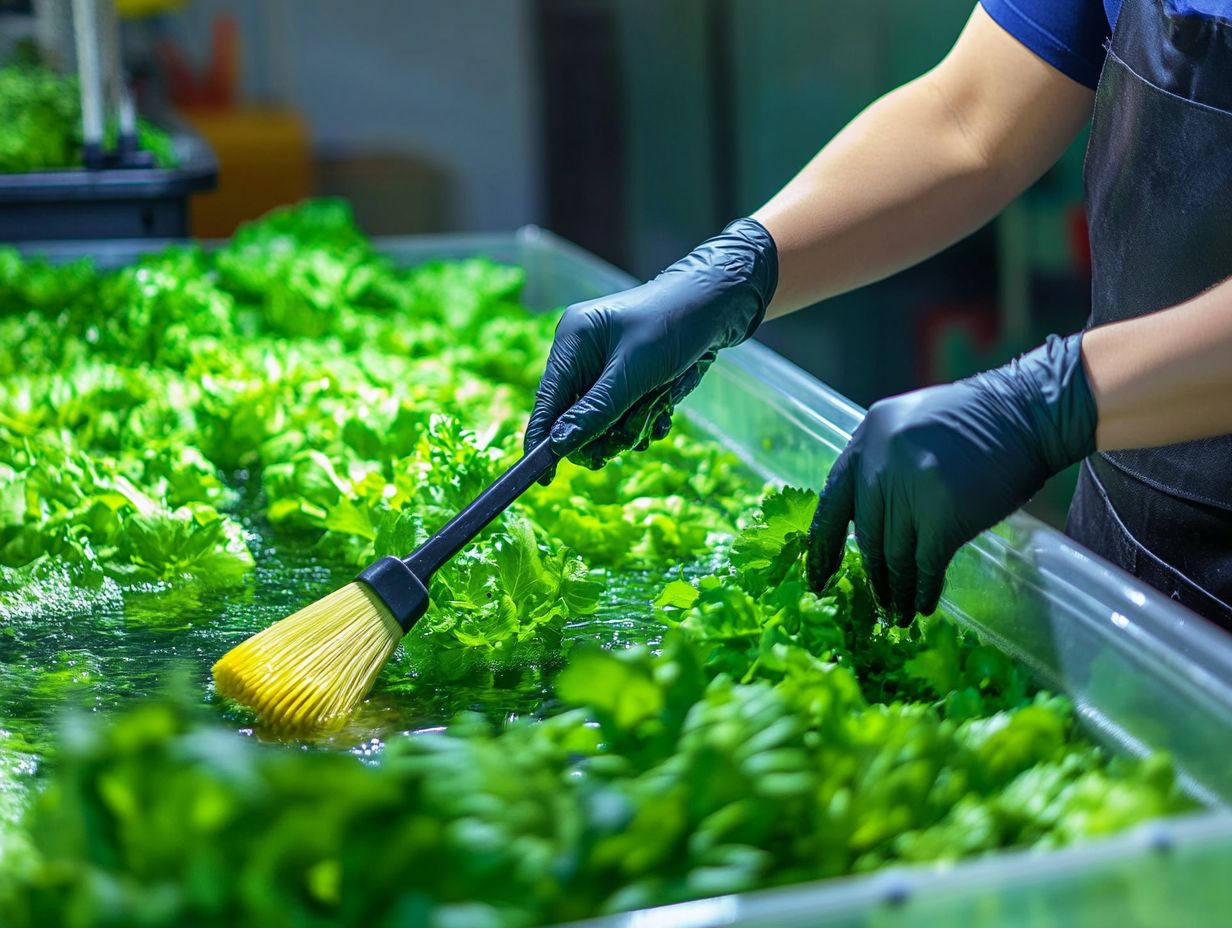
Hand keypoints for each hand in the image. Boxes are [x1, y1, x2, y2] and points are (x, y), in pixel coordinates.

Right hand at [525, 218, 776, 475]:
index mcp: (573, 340)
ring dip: (627, 428)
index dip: (542, 439)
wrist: (719, 304)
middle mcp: (584, 353)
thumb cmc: (673, 328)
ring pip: (602, 419)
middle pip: (574, 415)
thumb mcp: (633, 374)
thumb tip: (558, 447)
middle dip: (600, 434)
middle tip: (621, 445)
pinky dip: (642, 420)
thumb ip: (595, 412)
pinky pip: (624, 412)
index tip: (542, 479)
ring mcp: (607, 365)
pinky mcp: (630, 376)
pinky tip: (661, 414)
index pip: (547, 399)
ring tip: (652, 418)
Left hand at [806, 334, 1096, 621]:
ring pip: (894, 553)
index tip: (816, 574)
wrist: (1028, 413)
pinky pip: (925, 563)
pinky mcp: (943, 511)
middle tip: (875, 602)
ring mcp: (911, 485)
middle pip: (867, 533)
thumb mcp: (910, 428)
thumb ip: (881, 465)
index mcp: (867, 436)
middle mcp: (881, 458)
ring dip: (897, 589)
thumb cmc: (975, 426)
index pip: (833, 500)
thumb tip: (864, 524)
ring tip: (898, 613)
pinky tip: (924, 604)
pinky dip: (923, 589)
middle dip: (872, 574)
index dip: (823, 543)